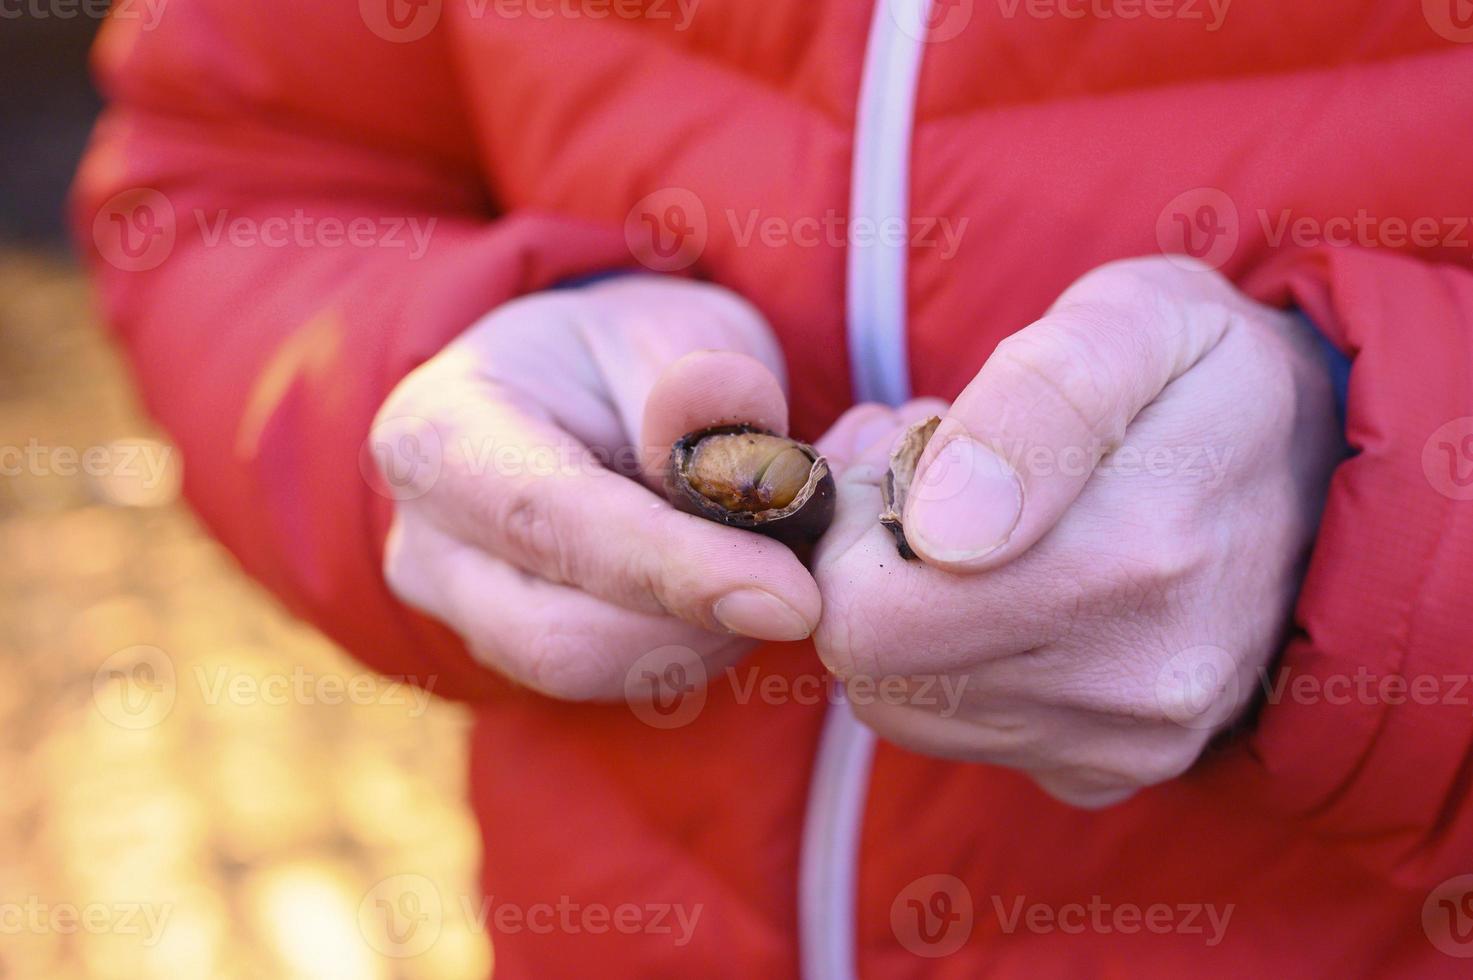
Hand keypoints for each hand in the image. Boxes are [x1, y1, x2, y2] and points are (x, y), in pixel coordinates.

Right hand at [374, 276, 819, 699]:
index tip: (792, 599)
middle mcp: (427, 540)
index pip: (553, 519)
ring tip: (769, 572)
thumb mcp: (676, 333)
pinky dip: (688, 649)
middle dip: (699, 622)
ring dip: (703, 641)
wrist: (579, 389)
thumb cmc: (625, 354)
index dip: (676, 568)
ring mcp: (459, 612)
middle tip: (802, 578)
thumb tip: (741, 472)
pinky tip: (733, 598)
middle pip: (560, 633)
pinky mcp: (506, 655)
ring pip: (588, 673)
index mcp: (441, 433)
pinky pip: (605, 681)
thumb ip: (706, 392)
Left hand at [812, 257, 1343, 806]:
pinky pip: (962, 734)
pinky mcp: (1112, 770)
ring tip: (971, 532)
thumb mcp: (1134, 318)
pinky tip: (1006, 590)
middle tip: (926, 487)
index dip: (854, 530)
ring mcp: (1126, 738)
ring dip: (907, 617)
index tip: (910, 458)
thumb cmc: (1204, 371)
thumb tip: (940, 530)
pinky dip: (952, 666)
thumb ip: (1036, 399)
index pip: (872, 615)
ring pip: (905, 706)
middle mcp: (1135, 677)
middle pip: (875, 668)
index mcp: (1134, 556)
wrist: (1324, 470)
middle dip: (871, 570)